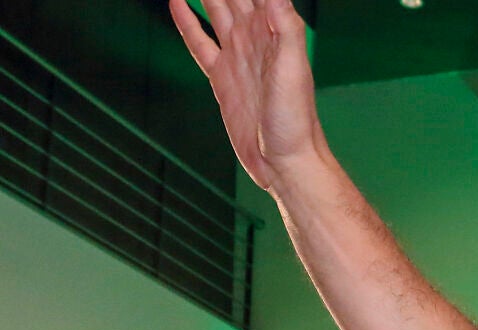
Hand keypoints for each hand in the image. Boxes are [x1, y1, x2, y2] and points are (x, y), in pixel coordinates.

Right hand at [169, 0, 326, 191]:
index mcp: (273, 30)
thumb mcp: (293, 71)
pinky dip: (187, 21)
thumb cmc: (296, 121)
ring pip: (216, 9)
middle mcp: (255, 38)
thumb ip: (287, 29)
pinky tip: (177, 2)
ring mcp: (237, 56)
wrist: (286, 162)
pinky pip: (199, 41)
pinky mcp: (222, 78)